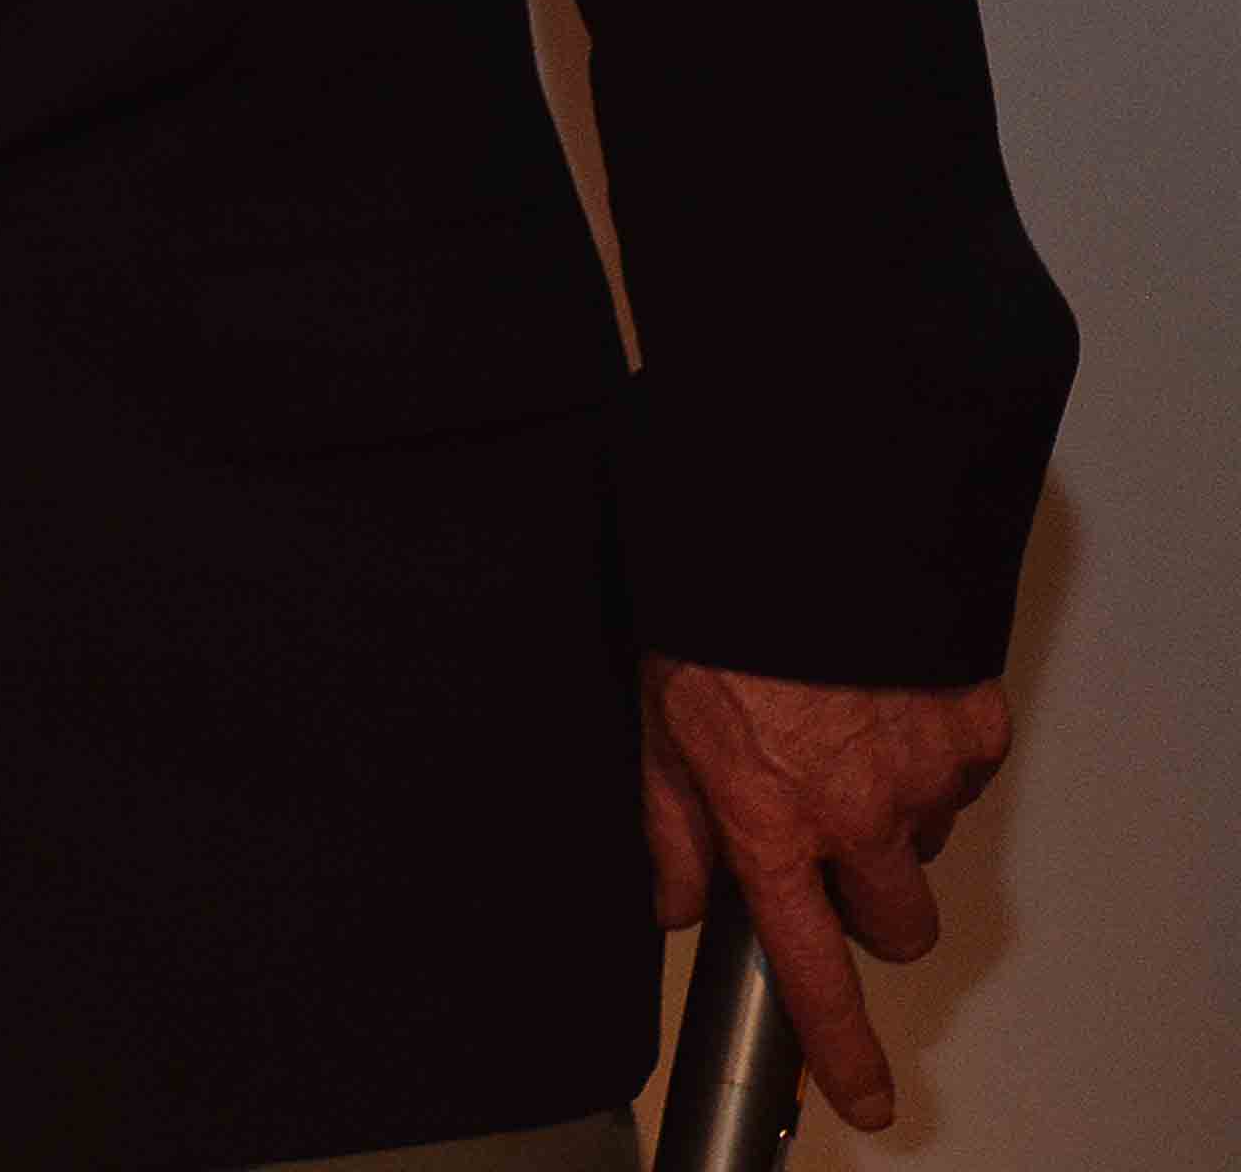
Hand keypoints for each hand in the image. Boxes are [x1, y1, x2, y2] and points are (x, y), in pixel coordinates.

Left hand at [639, 653, 1011, 1135]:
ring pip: (927, 845)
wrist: (797, 535)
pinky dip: (927, 755)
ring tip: (839, 739)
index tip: (868, 1095)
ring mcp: (925, 774)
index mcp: (775, 826)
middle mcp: (860, 816)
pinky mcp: (971, 726)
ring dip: (895, 818)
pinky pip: (959, 773)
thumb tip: (676, 903)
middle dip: (872, 906)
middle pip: (898, 925)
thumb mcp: (659, 728)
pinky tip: (879, 704)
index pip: (813, 971)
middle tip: (833, 848)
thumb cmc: (718, 622)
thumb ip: (670, 828)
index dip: (841, 1047)